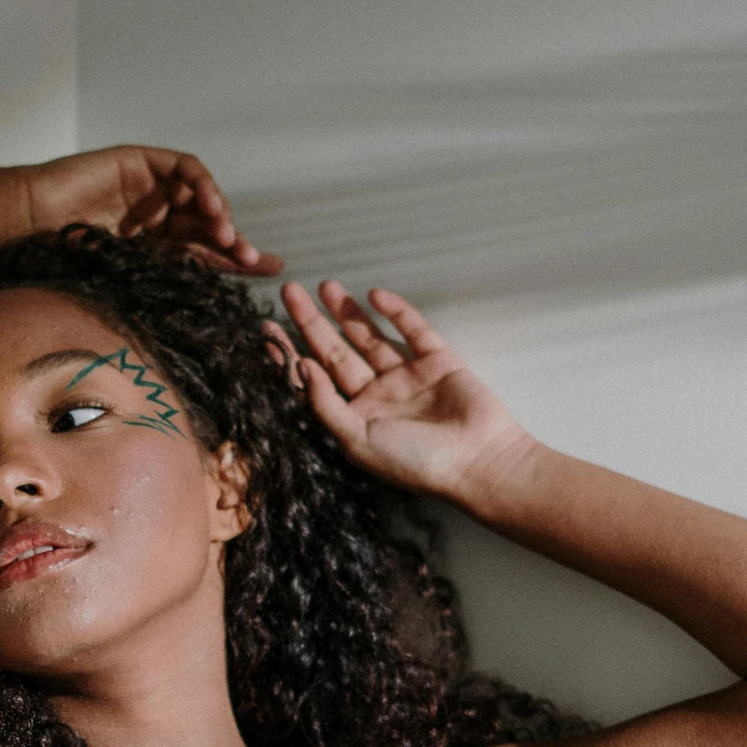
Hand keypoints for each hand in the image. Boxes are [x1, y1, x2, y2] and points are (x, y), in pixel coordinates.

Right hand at [20, 147, 281, 275]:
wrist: (28, 222)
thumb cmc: (61, 255)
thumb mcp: (125, 275)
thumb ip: (162, 280)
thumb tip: (201, 317)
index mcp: (151, 246)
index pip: (204, 252)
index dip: (236, 262)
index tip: (270, 274)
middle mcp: (155, 216)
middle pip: (209, 225)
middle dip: (236, 242)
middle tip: (255, 261)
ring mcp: (149, 188)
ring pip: (201, 196)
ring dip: (220, 214)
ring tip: (228, 238)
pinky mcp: (140, 161)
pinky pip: (183, 168)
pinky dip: (202, 184)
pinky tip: (209, 208)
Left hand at [272, 280, 531, 503]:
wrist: (478, 461)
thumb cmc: (415, 461)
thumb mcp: (356, 440)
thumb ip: (325, 404)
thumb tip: (299, 366)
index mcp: (356, 416)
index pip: (318, 379)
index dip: (294, 354)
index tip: (269, 329)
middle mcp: (378, 394)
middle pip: (338, 351)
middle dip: (313, 322)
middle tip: (290, 292)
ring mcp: (407, 375)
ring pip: (370, 336)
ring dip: (348, 311)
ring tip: (325, 285)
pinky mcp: (437, 359)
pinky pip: (413, 330)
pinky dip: (396, 311)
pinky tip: (375, 295)